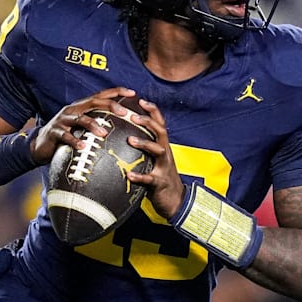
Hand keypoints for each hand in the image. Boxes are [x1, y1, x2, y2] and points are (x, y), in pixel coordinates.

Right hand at [32, 87, 136, 163]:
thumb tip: (122, 129)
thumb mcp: (82, 128)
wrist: (40, 145)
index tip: (133, 92)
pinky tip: (83, 147)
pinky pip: (66, 136)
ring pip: (80, 118)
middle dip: (110, 105)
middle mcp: (73, 109)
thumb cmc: (66, 136)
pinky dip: (75, 141)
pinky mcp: (55, 132)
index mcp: (82, 107)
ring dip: (93, 125)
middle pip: (94, 102)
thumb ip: (97, 124)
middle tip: (124, 113)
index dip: (116, 92)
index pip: (101, 95)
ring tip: (104, 133)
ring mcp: (63, 120)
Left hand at [122, 98, 184, 218]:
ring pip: (158, 151)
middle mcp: (166, 153)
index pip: (160, 124)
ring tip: (130, 140)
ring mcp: (164, 167)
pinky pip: (150, 179)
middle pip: (161, 132)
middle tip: (134, 115)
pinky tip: (129, 175)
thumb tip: (124, 136)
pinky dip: (140, 176)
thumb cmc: (161, 178)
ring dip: (144, 144)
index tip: (140, 100)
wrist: (176, 201)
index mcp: (163, 146)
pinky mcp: (160, 183)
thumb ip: (145, 149)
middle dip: (148, 122)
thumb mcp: (155, 160)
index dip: (152, 111)